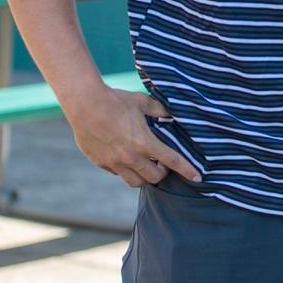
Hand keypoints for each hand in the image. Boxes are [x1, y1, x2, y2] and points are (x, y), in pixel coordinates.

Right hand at [67, 83, 201, 187]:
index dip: (187, 170)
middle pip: (154, 178)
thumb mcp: (143, 102)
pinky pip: (118, 174)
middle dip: (163, 173)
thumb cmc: (116, 100)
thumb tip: (171, 115)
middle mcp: (130, 157)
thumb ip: (160, 110)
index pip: (172, 161)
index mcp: (144, 142)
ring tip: (146, 165)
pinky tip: (126, 159)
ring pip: (135, 182)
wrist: (85, 104)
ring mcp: (114, 162)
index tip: (197, 177)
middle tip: (162, 163)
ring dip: (144, 177)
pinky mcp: (100, 163)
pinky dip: (126, 170)